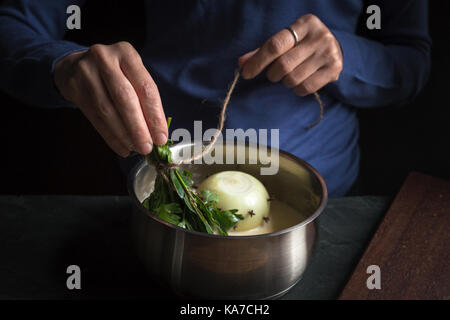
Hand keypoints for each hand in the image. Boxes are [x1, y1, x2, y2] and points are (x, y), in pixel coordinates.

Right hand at [54, 41, 167, 156]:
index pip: (145, 87)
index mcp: (127, 54)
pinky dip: (111, 137)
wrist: (74, 66)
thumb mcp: (130, 75)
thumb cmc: (113, 73)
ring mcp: (86, 71)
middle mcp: (105, 59)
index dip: (155, 115)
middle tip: (147, 147)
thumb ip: (144, 99)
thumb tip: (157, 133)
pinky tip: (122, 147)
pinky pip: (95, 118)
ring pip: (107, 111)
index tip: (161, 136)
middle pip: (125, 99)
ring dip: (124, 135)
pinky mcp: (74, 87)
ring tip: (135, 148)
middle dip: (138, 128)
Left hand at [238, 14, 342, 95]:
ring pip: (293, 78)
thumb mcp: (286, 42)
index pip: (275, 45)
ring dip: (285, 82)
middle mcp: (319, 36)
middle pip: (283, 65)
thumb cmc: (303, 45)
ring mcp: (329, 52)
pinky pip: (306, 87)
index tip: (246, 73)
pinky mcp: (334, 69)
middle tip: (274, 74)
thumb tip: (241, 64)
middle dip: (272, 74)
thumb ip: (263, 51)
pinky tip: (299, 82)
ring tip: (289, 76)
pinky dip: (297, 90)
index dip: (258, 61)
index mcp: (305, 23)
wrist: (337, 48)